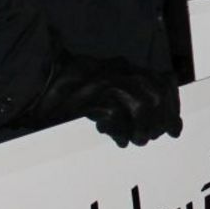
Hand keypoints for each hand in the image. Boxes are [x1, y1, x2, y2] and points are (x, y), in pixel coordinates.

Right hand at [23, 50, 181, 146]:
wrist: (35, 80)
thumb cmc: (68, 88)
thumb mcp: (104, 85)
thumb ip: (129, 94)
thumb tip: (157, 118)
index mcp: (124, 68)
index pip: (163, 81)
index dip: (172, 106)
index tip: (174, 127)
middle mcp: (118, 72)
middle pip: (155, 95)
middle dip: (161, 120)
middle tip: (153, 137)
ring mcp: (103, 84)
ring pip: (141, 104)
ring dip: (142, 127)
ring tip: (135, 140)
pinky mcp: (88, 98)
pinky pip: (115, 115)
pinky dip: (120, 131)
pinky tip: (118, 140)